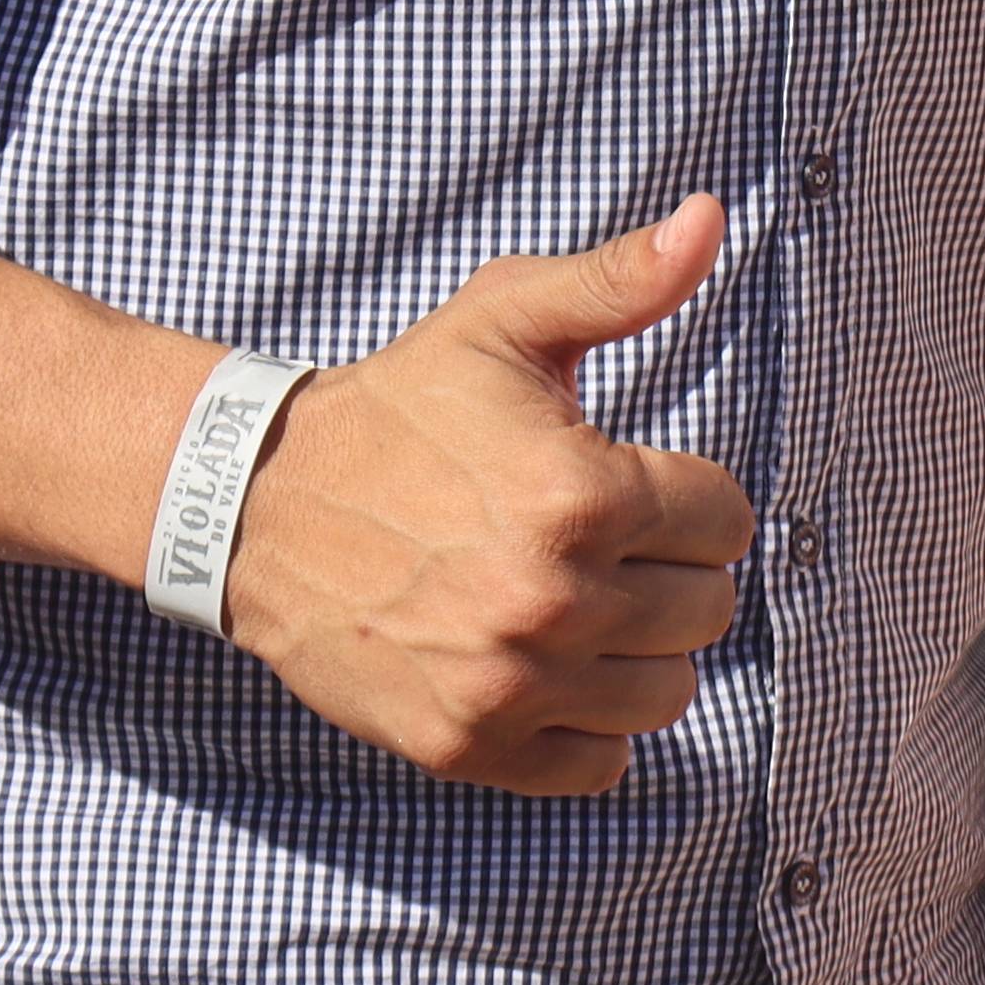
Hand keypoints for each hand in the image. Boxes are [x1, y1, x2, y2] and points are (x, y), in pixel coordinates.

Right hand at [218, 199, 752, 795]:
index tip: (638, 486)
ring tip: (585, 604)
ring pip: (665, 694)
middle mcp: (553, 598)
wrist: (258, 507)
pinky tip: (552, 668)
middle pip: (705, 611)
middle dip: (671, 571)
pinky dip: (589, 728)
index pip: (726, 523)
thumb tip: (712, 218)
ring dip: (640, 652)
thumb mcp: (505, 322)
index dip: (691, 498)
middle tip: (607, 545)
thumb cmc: (399, 408)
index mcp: (582, 494)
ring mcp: (508, 683)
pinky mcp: (465, 745)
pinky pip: (598, 766)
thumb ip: (621, 280)